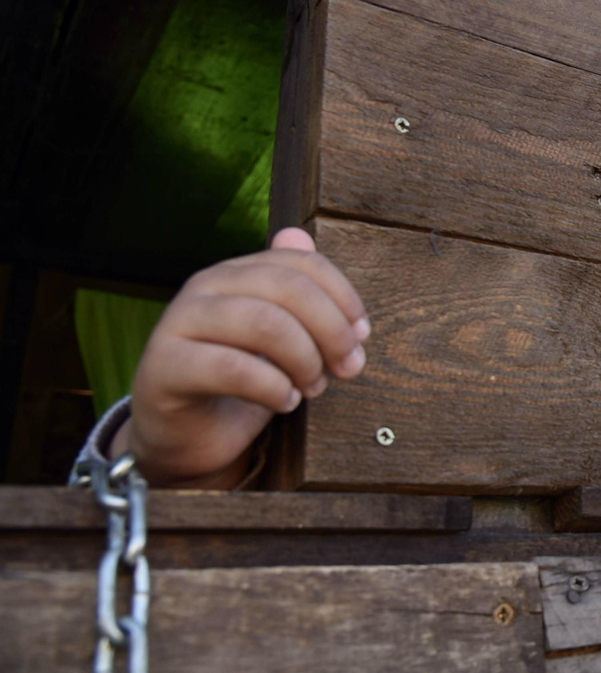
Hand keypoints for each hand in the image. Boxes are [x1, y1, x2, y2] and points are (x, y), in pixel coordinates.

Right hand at [110, 228, 368, 487]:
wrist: (184, 435)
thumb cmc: (240, 384)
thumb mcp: (280, 337)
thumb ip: (298, 295)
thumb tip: (303, 236)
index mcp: (236, 272)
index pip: (302, 263)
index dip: (342, 297)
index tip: (363, 334)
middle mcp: (204, 287)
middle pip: (287, 287)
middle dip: (331, 330)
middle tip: (348, 368)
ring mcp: (179, 322)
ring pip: (263, 322)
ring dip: (304, 360)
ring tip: (313, 388)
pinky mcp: (165, 366)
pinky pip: (232, 368)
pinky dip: (273, 388)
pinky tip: (285, 402)